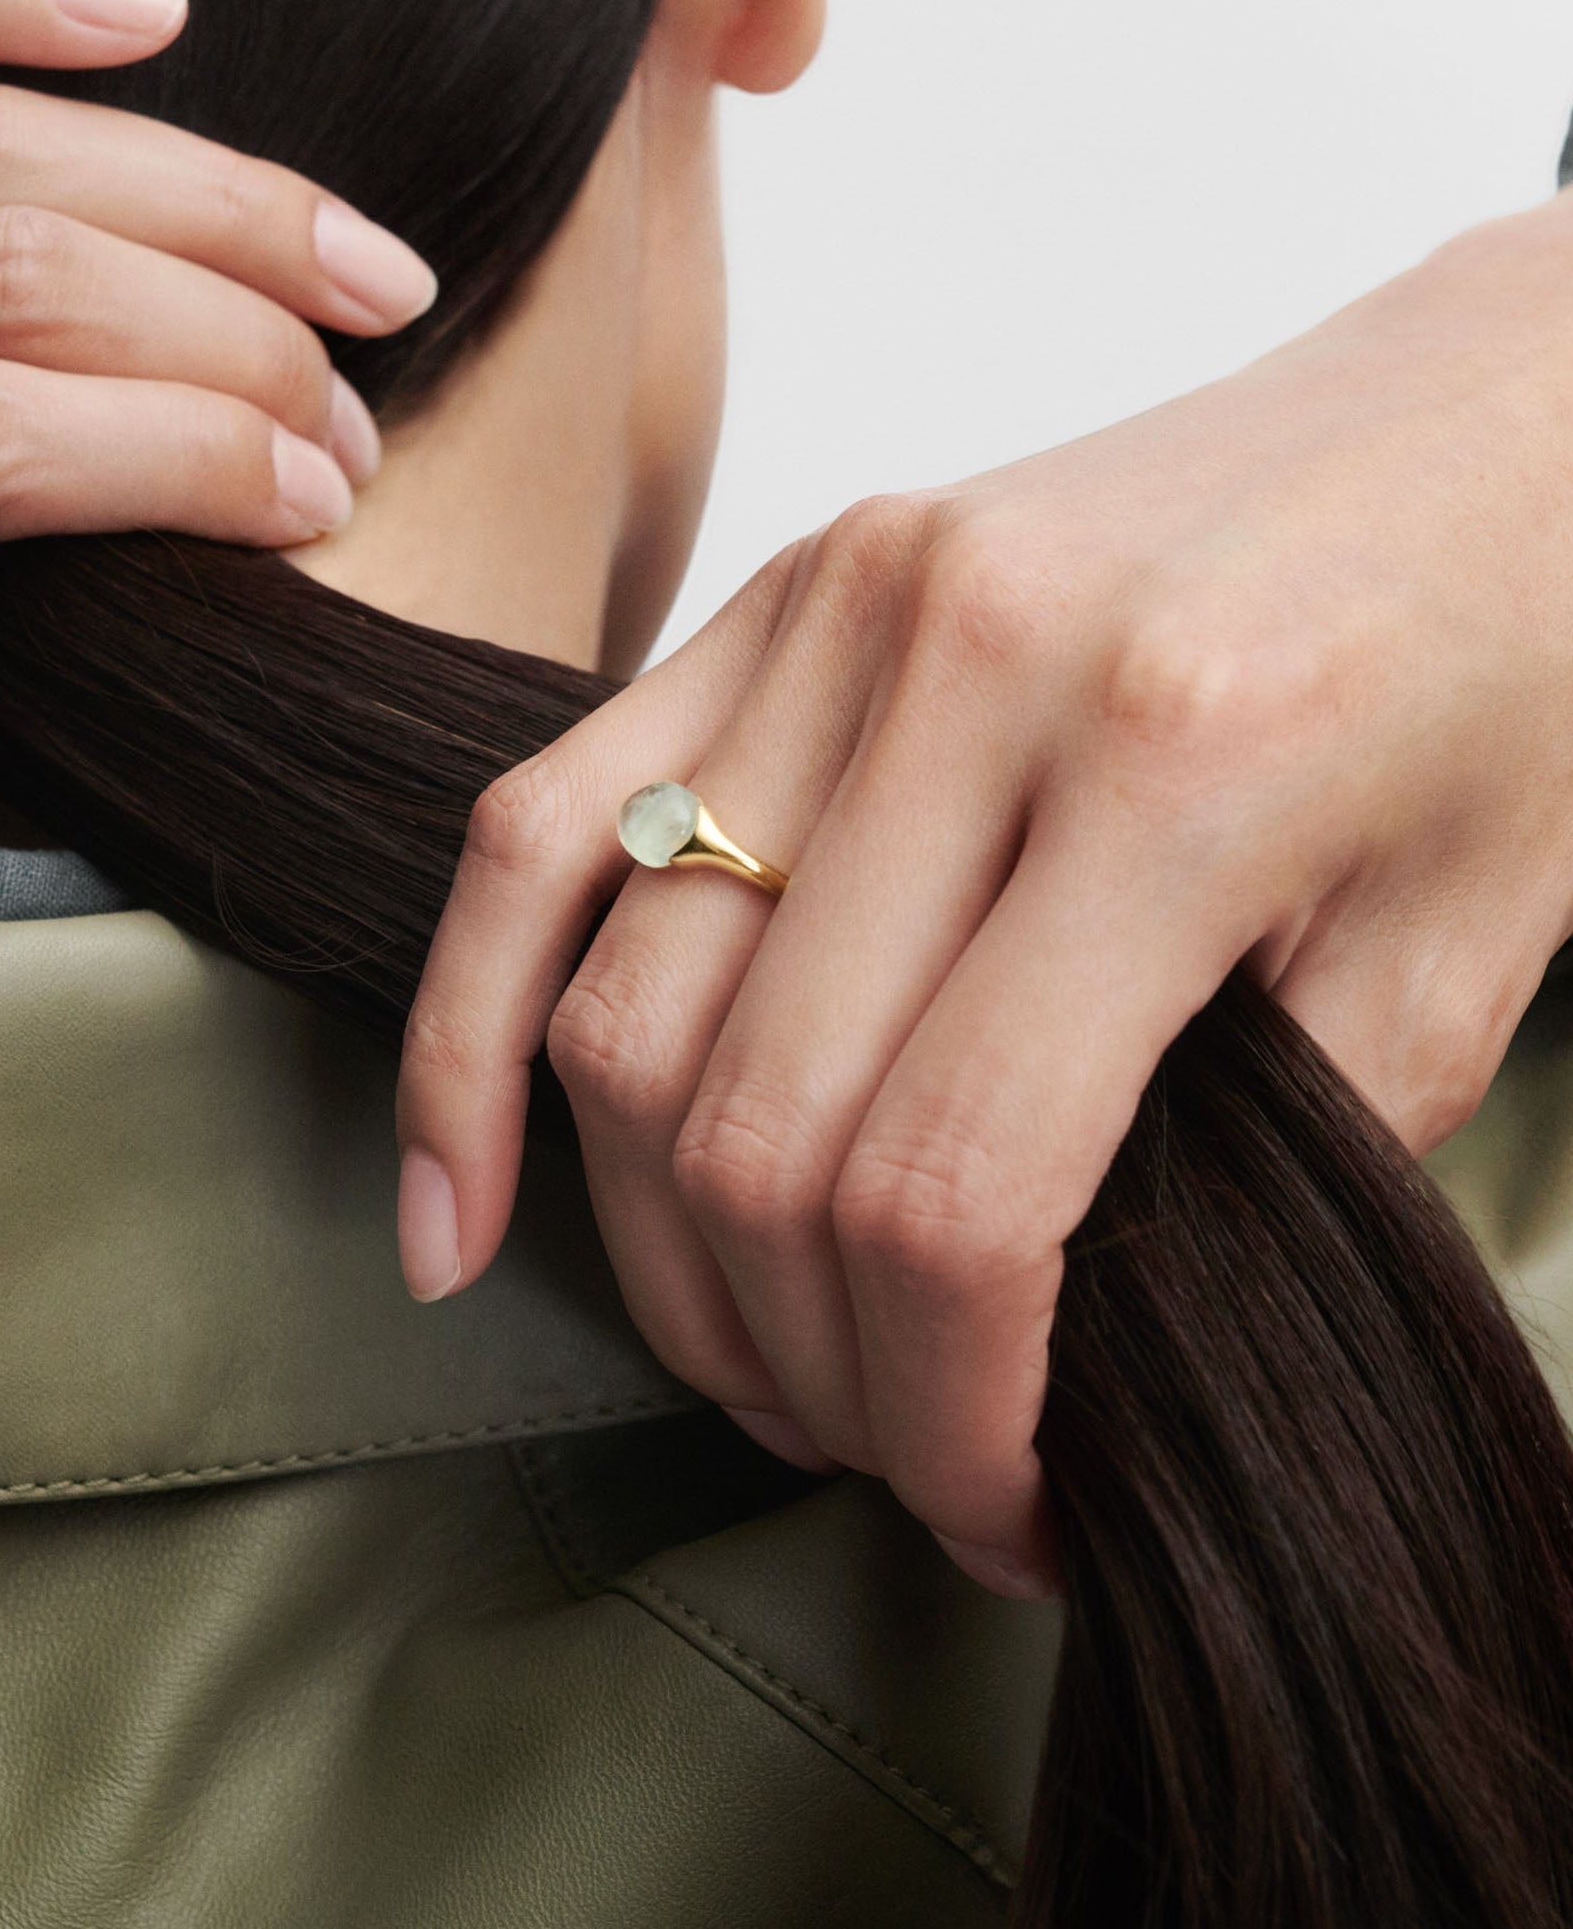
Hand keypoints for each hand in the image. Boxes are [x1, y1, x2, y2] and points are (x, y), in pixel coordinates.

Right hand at [397, 189, 1572, 1595]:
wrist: (1496, 415)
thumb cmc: (1521, 670)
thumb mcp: (1468, 959)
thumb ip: (1257, 1170)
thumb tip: (1056, 1379)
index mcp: (1178, 764)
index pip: (952, 1191)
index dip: (951, 1418)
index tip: (1005, 1512)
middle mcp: (970, 663)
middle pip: (761, 1129)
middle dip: (814, 1371)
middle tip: (898, 1461)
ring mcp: (842, 603)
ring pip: (624, 1013)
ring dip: (661, 1254)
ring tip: (762, 1367)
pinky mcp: (773, 582)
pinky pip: (540, 829)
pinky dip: (466, 1034)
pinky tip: (462, 1210)